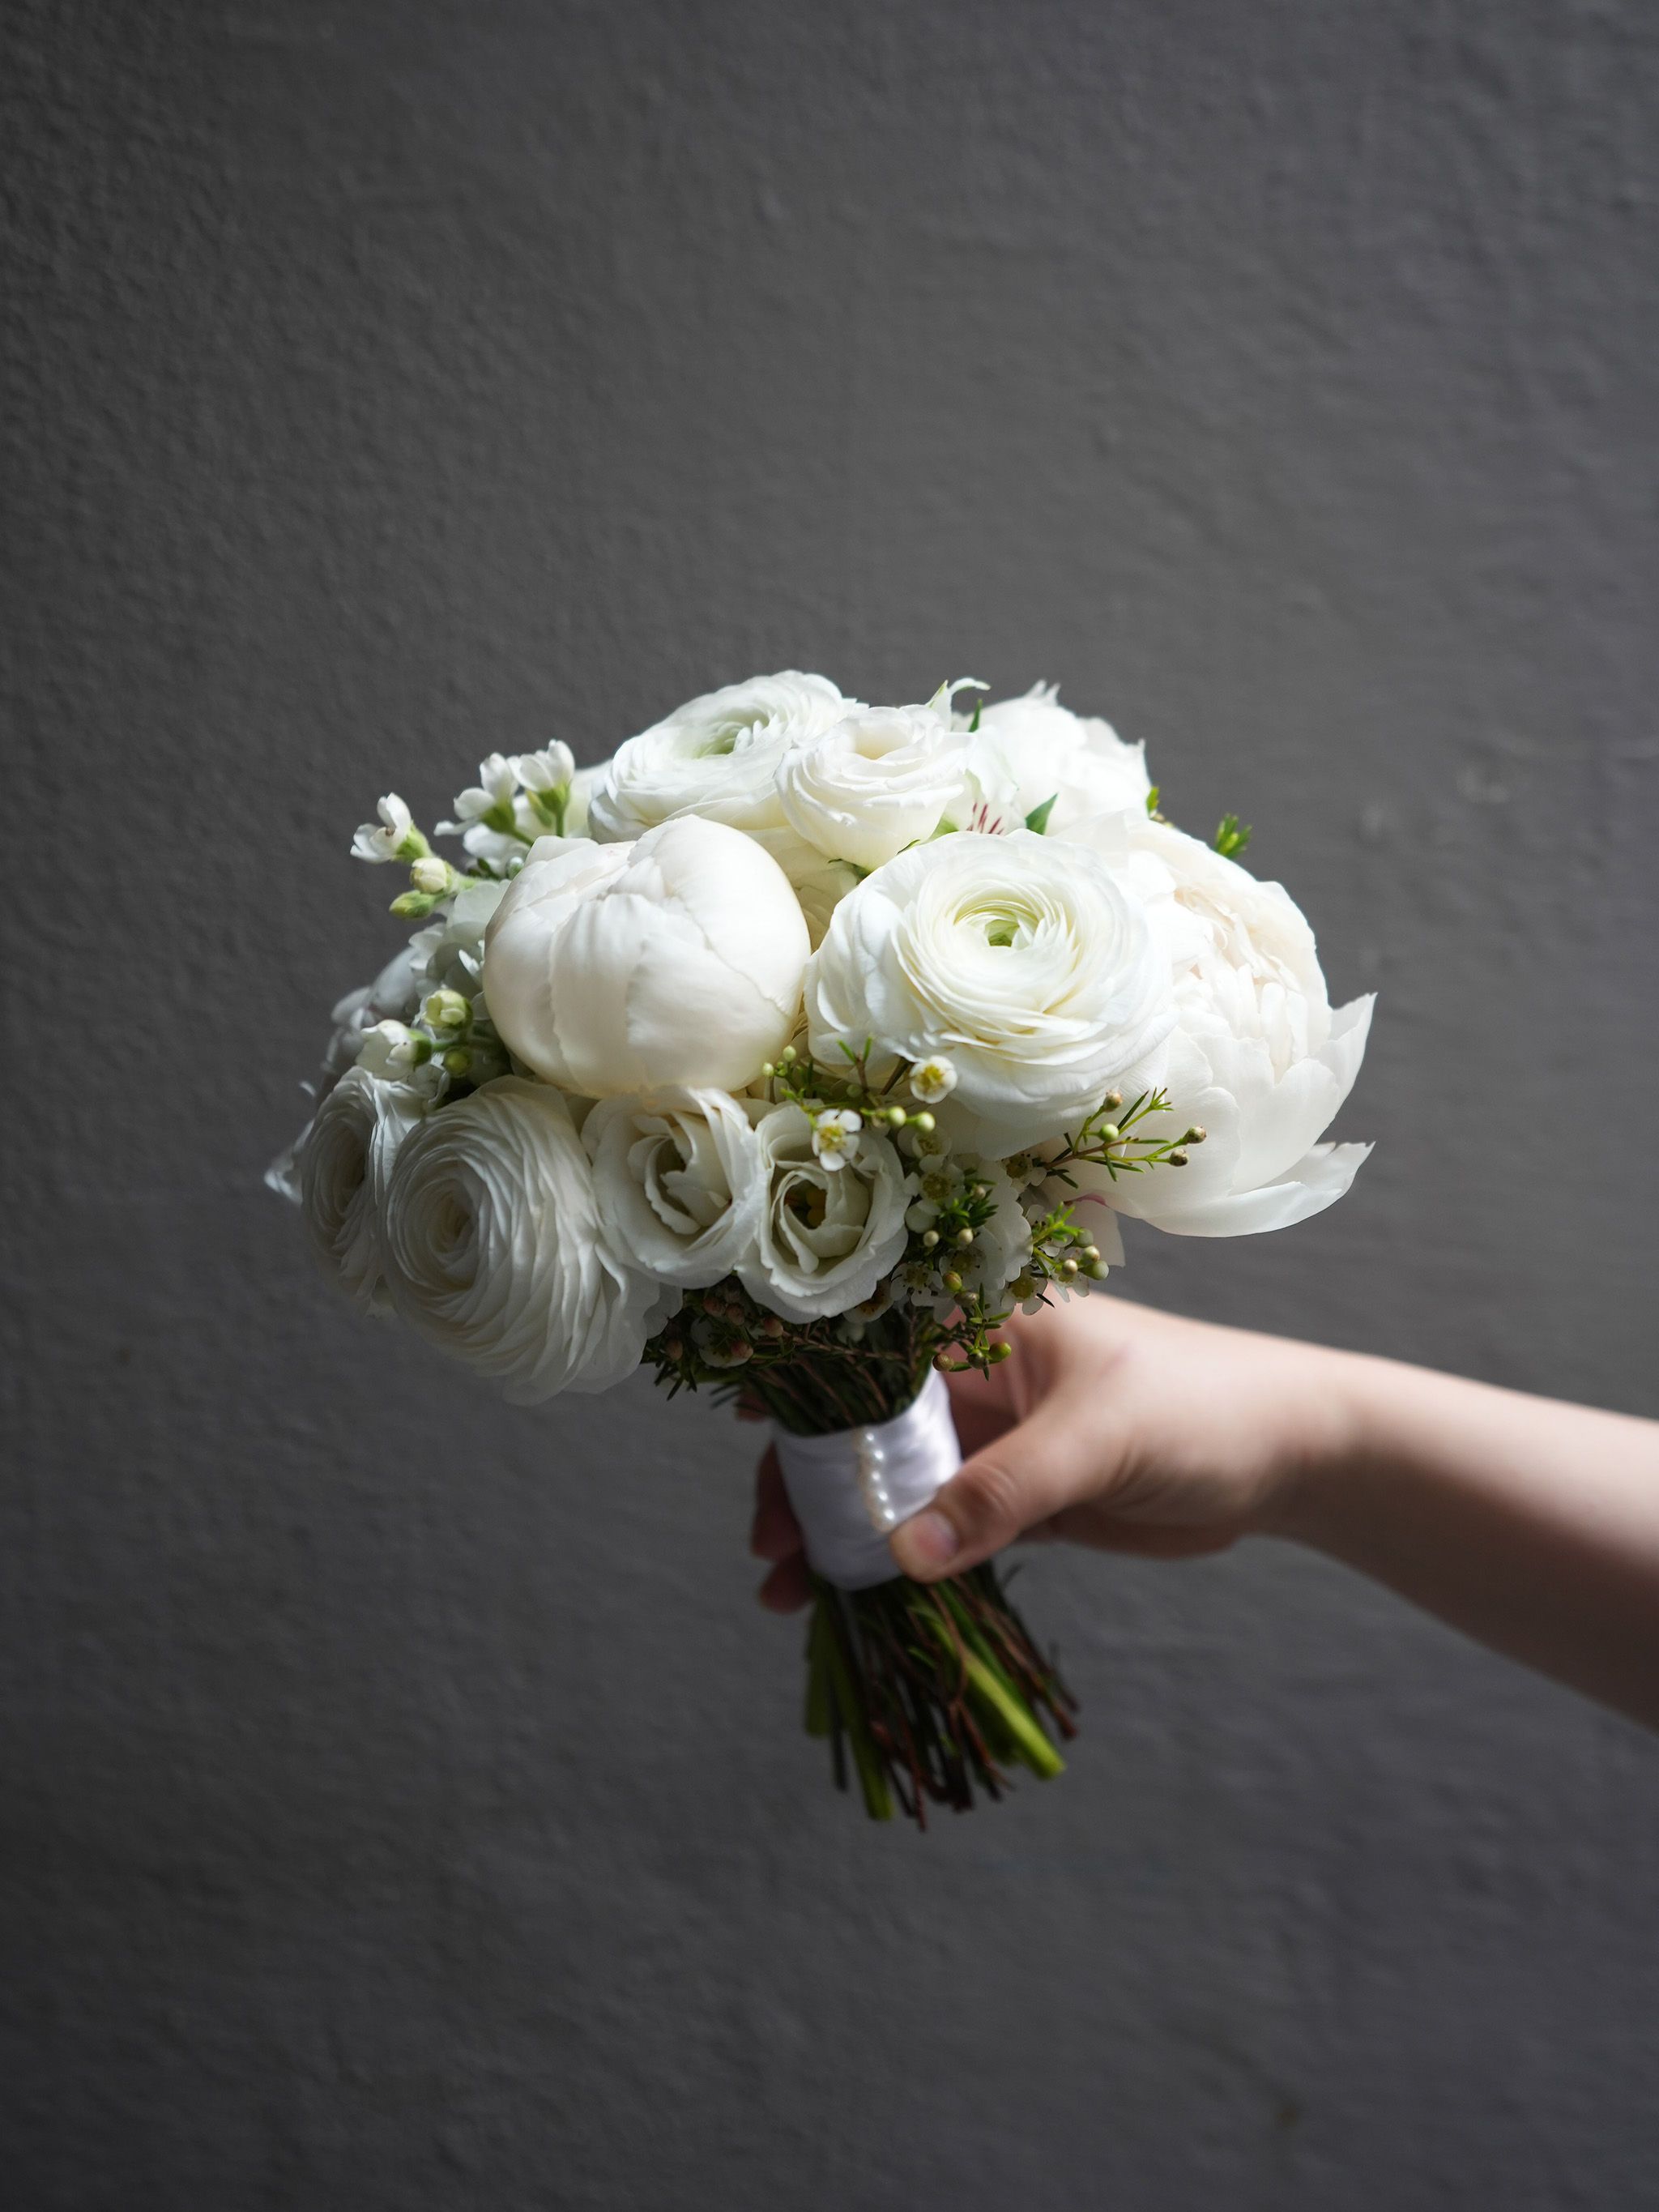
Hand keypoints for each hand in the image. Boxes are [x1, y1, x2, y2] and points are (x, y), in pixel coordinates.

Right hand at [750, 1294, 1338, 1608]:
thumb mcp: (1099, 1439)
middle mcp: (978, 1374)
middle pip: (866, 1425)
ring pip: (893, 1485)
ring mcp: (995, 1441)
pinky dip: (895, 1565)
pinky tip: (852, 1600)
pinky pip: (938, 1533)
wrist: (1289, 1457)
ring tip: (787, 1591)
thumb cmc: (1203, 1406)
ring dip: (841, 1533)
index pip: (873, 1343)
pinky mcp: (1019, 1501)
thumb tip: (905, 1552)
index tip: (747, 1426)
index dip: (806, 1381)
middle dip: (810, 1480)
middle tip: (768, 1543)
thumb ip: (1003, 1493)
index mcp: (988, 1321)